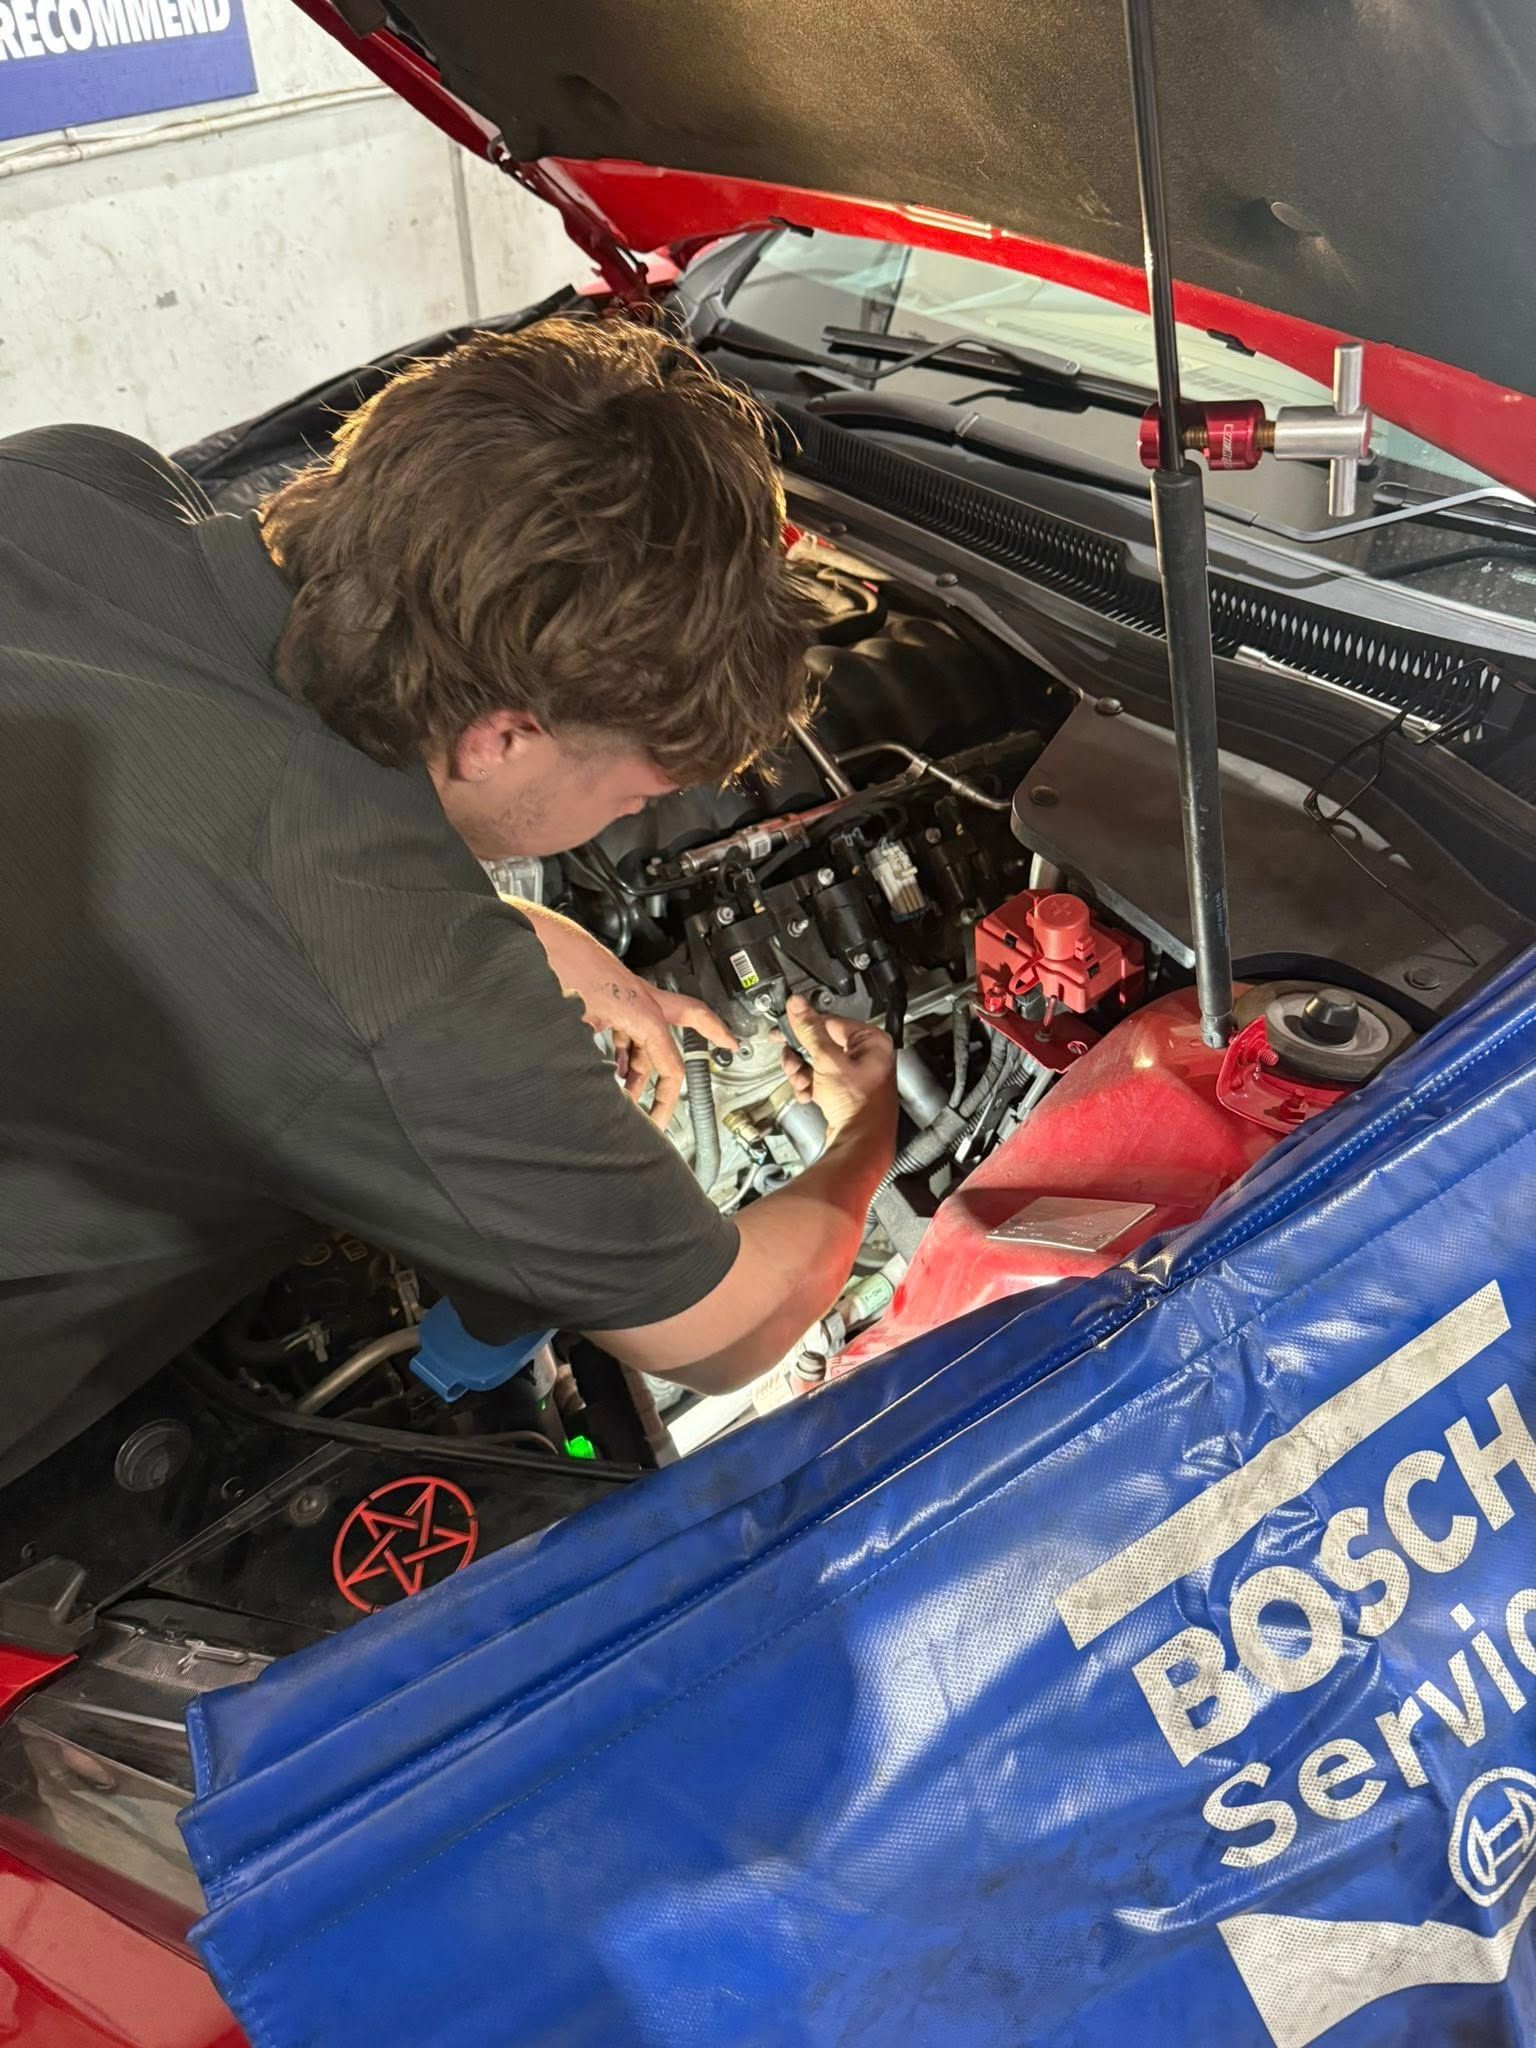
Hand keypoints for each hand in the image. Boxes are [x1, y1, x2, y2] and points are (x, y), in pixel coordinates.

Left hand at [522, 907, 734, 1127]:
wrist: (535, 939)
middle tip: (726, 1047)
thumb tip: (594, 1091)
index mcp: (643, 1010)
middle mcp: (640, 1000)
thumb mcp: (581, 1023)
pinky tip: (616, 1068)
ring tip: (636, 1094)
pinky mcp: (605, 996)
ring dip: (647, 1063)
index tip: (662, 1118)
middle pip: (689, 1020)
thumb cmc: (559, 968)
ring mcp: (624, 996)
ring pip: (649, 1033)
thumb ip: (592, 1060)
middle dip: (710, 1036)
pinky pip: (627, 1027)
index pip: (669, 1062)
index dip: (667, 1097)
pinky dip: (627, 1051)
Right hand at [779, 995, 896, 1141]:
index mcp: (871, 1041)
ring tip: (801, 1083)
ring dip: (802, 1073)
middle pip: (821, 1043)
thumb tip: (798, 1006)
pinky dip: (809, 1086)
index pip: (831, 1022)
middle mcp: (866, 1056)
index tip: (785, 1027)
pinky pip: (819, 1079)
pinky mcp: (844, 1091)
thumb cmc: (858, 1105)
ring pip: (816, 1063)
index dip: (806, 1027)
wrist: (859, 1144)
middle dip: (801, 1056)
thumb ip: (810, 1031)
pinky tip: (807, 1094)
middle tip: (790, 1060)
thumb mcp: (828, 1061)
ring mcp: (854, 1075)